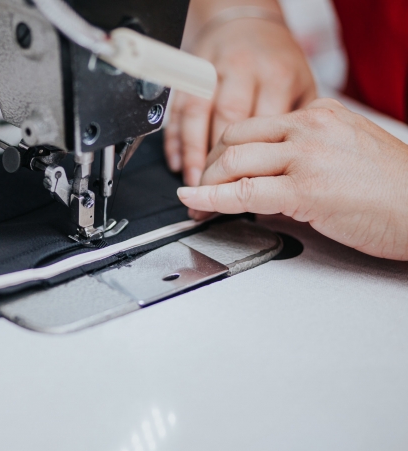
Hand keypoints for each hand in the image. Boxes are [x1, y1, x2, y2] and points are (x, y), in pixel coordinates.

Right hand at [164, 17, 316, 185]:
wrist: (251, 24)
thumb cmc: (280, 64)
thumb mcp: (303, 90)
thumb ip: (295, 128)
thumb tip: (289, 173)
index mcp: (278, 78)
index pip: (263, 132)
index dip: (253, 168)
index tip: (248, 197)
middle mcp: (245, 72)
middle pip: (227, 124)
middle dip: (219, 166)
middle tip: (215, 196)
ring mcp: (215, 70)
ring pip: (198, 116)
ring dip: (194, 155)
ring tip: (195, 185)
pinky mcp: (191, 73)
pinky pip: (178, 109)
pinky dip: (175, 138)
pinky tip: (177, 162)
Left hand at [177, 98, 407, 260]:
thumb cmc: (393, 190)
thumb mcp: (344, 155)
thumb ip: (302, 159)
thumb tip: (263, 182)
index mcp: (319, 114)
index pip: (254, 125)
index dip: (224, 150)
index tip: (213, 168)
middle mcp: (310, 127)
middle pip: (235, 136)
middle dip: (209, 164)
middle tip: (200, 186)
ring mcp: (307, 155)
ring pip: (234, 159)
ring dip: (207, 183)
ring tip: (198, 201)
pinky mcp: (306, 189)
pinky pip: (244, 191)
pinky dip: (211, 198)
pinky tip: (196, 202)